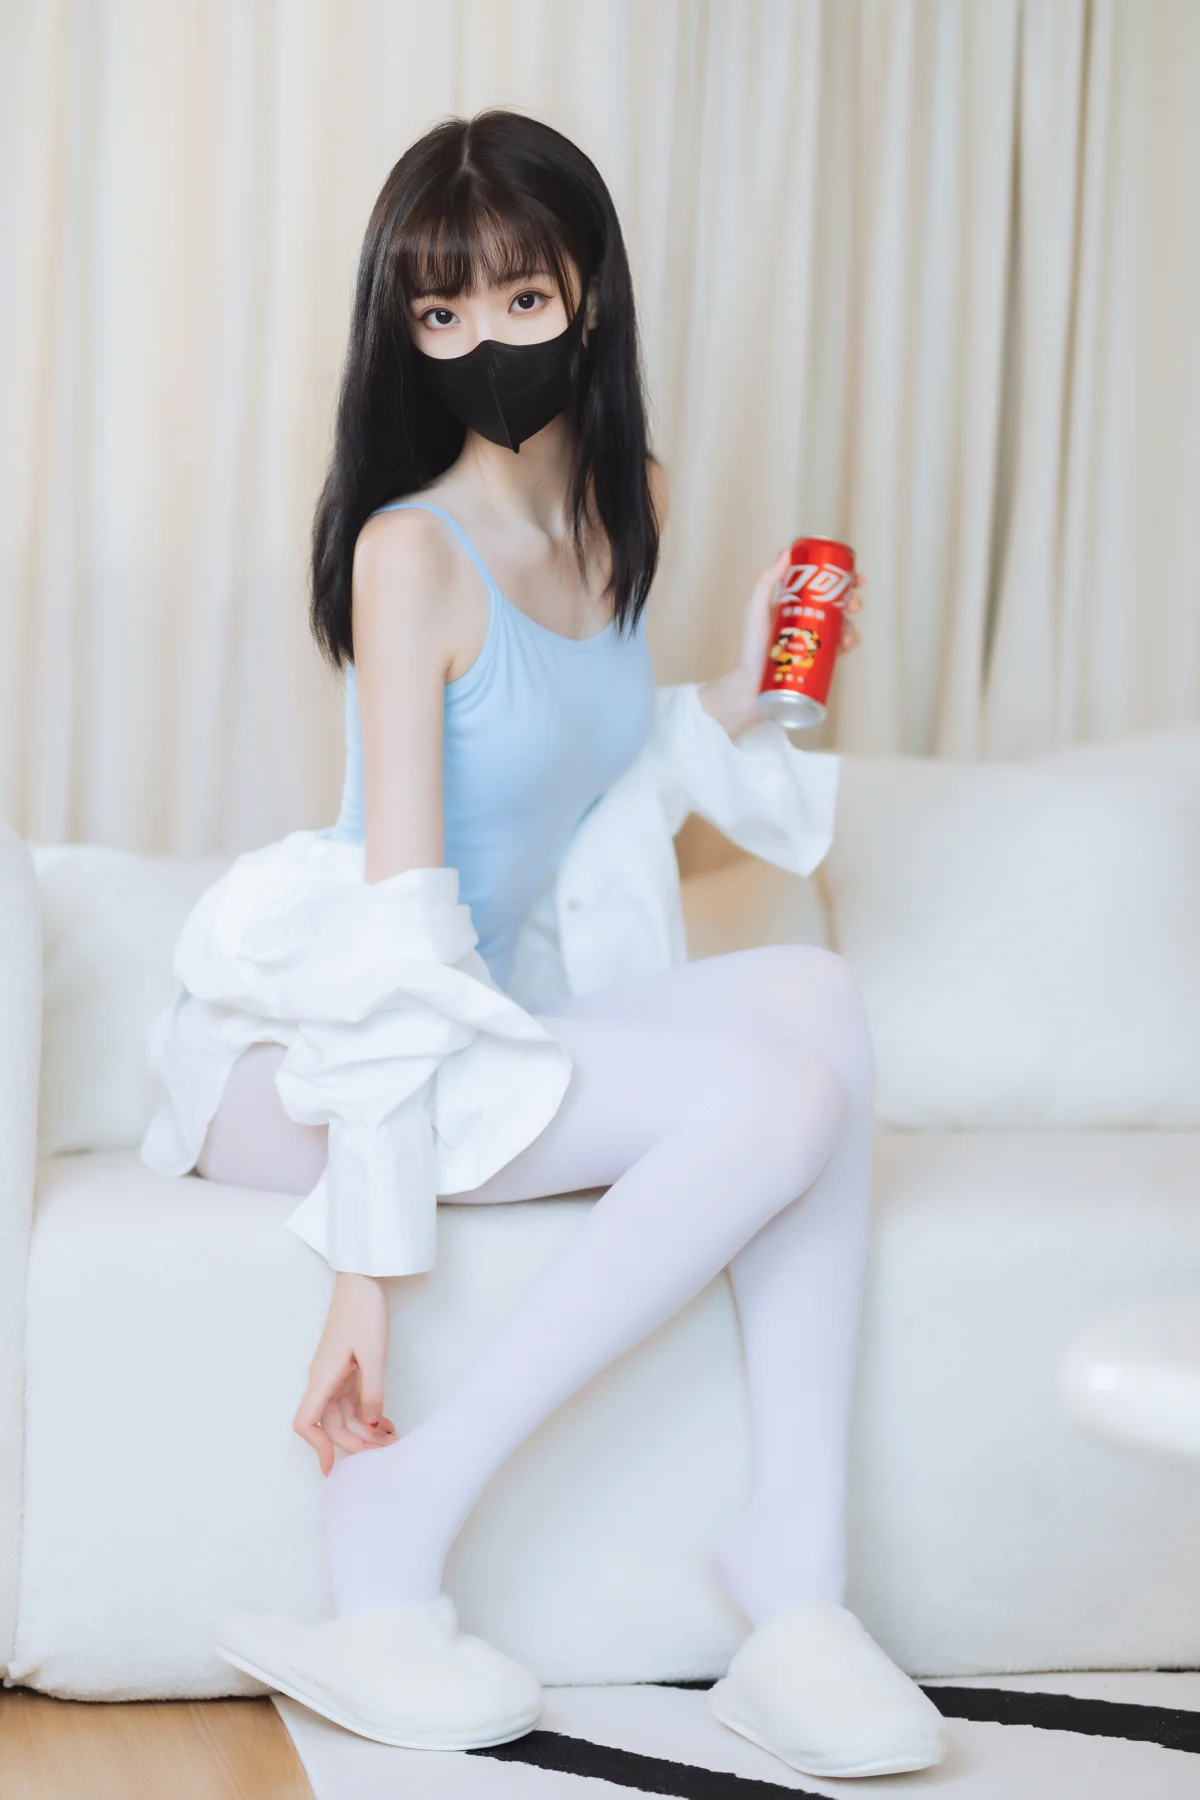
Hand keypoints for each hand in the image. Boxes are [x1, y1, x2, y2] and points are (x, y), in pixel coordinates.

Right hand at [293, 1272, 397, 1474]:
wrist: (362, 1281)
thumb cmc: (364, 1312)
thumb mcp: (373, 1353)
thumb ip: (371, 1390)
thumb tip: (371, 1422)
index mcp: (322, 1378)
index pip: (306, 1422)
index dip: (316, 1447)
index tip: (333, 1467)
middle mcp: (324, 1381)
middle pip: (332, 1425)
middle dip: (356, 1444)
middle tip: (386, 1455)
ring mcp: (335, 1376)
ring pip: (345, 1416)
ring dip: (366, 1431)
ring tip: (393, 1441)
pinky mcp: (347, 1370)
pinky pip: (353, 1401)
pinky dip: (369, 1414)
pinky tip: (387, 1422)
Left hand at [698, 547, 866, 738]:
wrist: (752, 689)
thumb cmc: (750, 650)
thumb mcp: (755, 610)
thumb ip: (768, 581)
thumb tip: (788, 551)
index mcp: (794, 602)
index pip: (822, 584)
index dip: (843, 578)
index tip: (856, 577)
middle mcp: (806, 618)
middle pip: (837, 603)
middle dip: (853, 601)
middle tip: (855, 604)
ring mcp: (815, 639)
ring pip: (843, 625)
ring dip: (852, 625)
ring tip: (847, 634)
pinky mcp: (820, 659)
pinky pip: (841, 648)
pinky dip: (849, 644)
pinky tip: (847, 646)